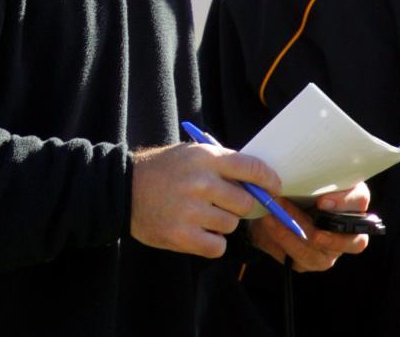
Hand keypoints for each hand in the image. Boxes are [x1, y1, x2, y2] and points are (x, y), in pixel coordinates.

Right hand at [130, 143, 280, 258]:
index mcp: (205, 158)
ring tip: (203, 215)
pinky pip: (217, 246)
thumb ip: (222, 164)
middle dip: (239, 205)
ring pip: (231, 225)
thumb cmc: (164, 169)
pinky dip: (213, 242)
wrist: (124, 188)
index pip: (251, 168)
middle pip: (244, 202)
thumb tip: (259, 180)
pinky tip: (199, 231)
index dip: (268, 179)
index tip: (275, 186)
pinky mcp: (181, 236)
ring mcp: (190, 210)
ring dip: (223, 223)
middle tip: (225, 203)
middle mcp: (201, 183)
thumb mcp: (192, 154)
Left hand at [247, 181, 370, 271]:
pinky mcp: (313, 259)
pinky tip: (270, 224)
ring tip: (273, 216)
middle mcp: (347, 227)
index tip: (321, 202)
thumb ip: (306, 173)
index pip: (359, 200)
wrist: (271, 201)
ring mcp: (332, 248)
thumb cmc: (294, 182)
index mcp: (351, 197)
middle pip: (355, 241)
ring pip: (321, 252)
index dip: (344, 203)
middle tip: (306, 227)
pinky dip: (283, 240)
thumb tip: (295, 171)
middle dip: (330, 237)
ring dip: (294, 233)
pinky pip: (301, 259)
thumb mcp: (301, 172)